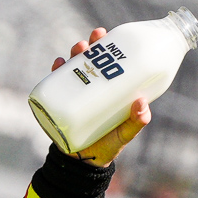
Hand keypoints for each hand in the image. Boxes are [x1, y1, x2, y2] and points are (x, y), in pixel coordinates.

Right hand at [51, 28, 150, 165]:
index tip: (106, 34)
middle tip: (91, 40)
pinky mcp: (61, 102)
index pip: (109, 61)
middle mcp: (93, 87)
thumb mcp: (124, 135)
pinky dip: (55, 72)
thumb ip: (135, 123)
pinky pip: (56, 83)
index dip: (107, 46)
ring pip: (73, 67)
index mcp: (111, 89)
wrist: (82, 164)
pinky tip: (57, 64)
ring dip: (73, 54)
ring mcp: (76, 93)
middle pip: (90, 59)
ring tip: (76, 49)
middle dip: (89, 45)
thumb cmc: (108, 146)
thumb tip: (142, 102)